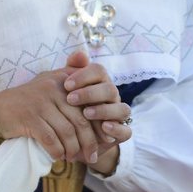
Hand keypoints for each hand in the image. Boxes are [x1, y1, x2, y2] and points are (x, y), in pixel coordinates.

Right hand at [0, 63, 100, 163]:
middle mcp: (53, 88)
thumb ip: (72, 88)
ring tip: (73, 158)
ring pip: (67, 132)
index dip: (97, 125)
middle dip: (89, 142)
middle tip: (92, 156)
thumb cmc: (26, 102)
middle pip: (81, 121)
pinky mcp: (30, 118)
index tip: (103, 140)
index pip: (88, 105)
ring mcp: (41, 103)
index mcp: (62, 80)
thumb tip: (98, 109)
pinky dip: (57, 151)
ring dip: (72, 150)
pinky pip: (51, 139)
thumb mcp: (49, 86)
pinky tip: (58, 157)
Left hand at [62, 52, 131, 167]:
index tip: (66, 85)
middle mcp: (112, 96)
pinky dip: (116, 128)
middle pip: (109, 89)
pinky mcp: (121, 133)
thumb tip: (80, 53)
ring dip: (104, 110)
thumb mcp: (65, 90)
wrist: (71, 137)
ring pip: (121, 109)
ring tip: (86, 114)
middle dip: (90, 93)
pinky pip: (127, 130)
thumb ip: (71, 70)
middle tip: (70, 99)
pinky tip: (103, 127)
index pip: (98, 71)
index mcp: (99, 82)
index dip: (83, 76)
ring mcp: (118, 115)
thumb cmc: (68, 108)